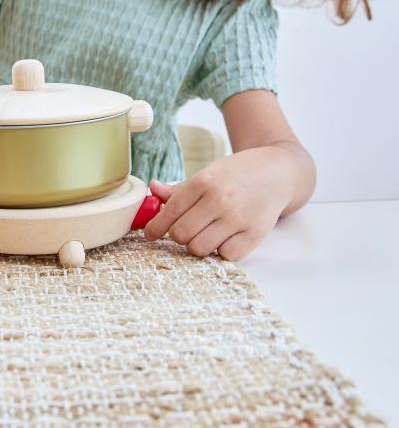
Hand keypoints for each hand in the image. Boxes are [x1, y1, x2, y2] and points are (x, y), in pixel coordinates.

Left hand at [142, 147, 292, 260]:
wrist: (278, 171)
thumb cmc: (237, 173)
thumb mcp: (207, 173)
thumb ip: (180, 188)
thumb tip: (153, 189)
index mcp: (203, 181)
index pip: (170, 211)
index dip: (155, 227)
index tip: (150, 234)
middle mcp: (219, 200)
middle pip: (181, 234)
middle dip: (177, 235)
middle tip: (183, 230)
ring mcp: (238, 218)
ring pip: (200, 248)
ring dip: (197, 245)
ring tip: (204, 234)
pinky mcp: (255, 234)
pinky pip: (226, 256)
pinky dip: (221, 251)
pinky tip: (223, 238)